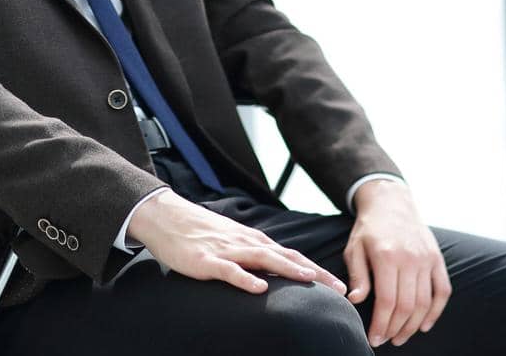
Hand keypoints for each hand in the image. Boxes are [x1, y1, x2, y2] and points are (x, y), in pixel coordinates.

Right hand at [126, 189, 346, 295]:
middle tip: (339, 288)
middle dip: (314, 273)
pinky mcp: (206, 261)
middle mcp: (245, 243)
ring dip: (287, 269)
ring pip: (263, 260)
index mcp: (253, 241)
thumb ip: (253, 255)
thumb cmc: (199, 232)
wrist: (165, 217)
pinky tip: (259, 289)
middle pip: (286, 258)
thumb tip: (276, 274)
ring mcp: (226, 251)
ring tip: (309, 280)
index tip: (339, 285)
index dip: (316, 270)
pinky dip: (245, 279)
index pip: (291, 255)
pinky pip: (229, 271)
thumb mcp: (232, 242)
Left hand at [344, 180, 450, 346]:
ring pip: (425, 302)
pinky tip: (424, 325)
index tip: (374, 338)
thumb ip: (357, 276)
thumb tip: (355, 301)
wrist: (391, 202)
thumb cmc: (369, 228)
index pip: (387, 301)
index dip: (381, 324)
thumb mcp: (354, 248)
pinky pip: (442, 291)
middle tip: (385, 340)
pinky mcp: (437, 259)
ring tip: (400, 337)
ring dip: (414, 326)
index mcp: (387, 256)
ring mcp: (427, 259)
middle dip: (395, 329)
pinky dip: (436, 312)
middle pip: (407, 306)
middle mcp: (410, 258)